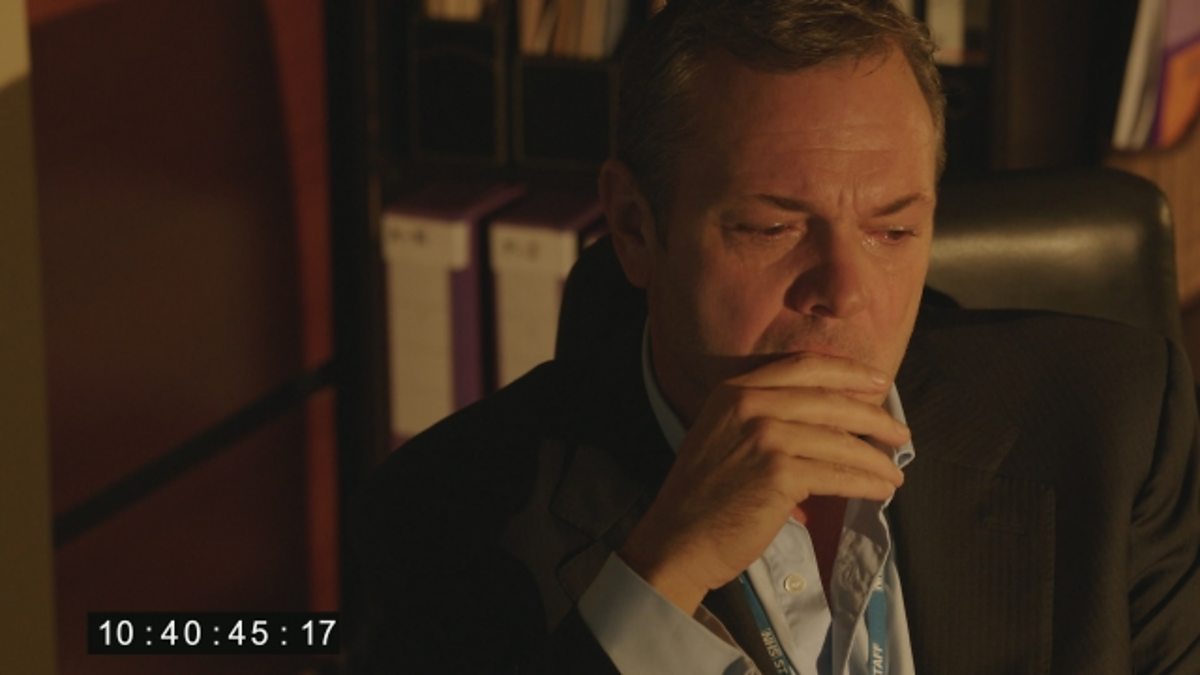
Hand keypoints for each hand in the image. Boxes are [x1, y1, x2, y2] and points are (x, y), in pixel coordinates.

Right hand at [618, 353, 908, 613]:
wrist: (677, 538)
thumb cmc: (705, 494)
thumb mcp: (725, 435)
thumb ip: (765, 415)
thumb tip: (834, 416)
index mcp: (735, 390)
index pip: (804, 366)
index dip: (848, 372)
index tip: (879, 382)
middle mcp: (748, 405)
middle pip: (829, 400)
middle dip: (874, 417)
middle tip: (901, 432)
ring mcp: (763, 437)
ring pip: (839, 441)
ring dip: (876, 458)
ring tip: (895, 471)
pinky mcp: (778, 474)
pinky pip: (837, 474)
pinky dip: (866, 483)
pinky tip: (881, 489)